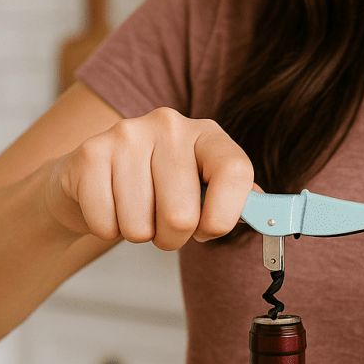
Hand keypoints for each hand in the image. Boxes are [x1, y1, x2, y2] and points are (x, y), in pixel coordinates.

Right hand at [43, 106, 263, 248]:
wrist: (92, 176)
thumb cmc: (157, 188)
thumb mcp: (203, 188)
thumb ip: (239, 201)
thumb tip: (274, 217)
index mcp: (207, 134)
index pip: (236, 171)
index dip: (225, 215)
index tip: (210, 231)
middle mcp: (169, 125)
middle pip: (182, 215)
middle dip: (172, 238)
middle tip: (162, 224)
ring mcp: (126, 134)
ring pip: (140, 226)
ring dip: (138, 234)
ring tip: (134, 210)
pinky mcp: (89, 154)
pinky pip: (105, 223)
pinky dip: (107, 229)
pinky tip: (108, 207)